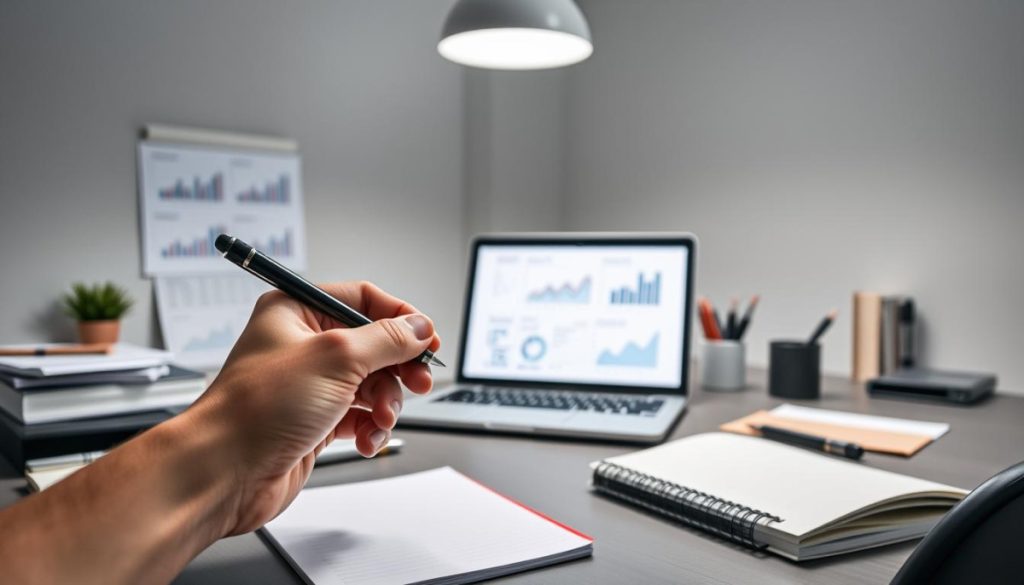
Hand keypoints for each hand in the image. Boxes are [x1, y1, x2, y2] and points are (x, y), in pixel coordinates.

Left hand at [190, 281, 440, 534]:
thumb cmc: (255, 410)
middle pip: (374, 344)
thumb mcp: (335, 358)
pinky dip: (371, 428)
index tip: (427, 339)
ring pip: (371, 383)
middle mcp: (303, 344)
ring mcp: (309, 384)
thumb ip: (386, 340)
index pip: (363, 300)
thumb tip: (419, 329)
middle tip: (418, 381)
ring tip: (381, 418)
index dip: (400, 318)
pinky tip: (368, 438)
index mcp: (296, 311)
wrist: (224, 473)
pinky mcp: (315, 420)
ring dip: (385, 403)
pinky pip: (359, 416)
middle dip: (397, 367)